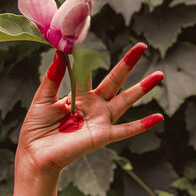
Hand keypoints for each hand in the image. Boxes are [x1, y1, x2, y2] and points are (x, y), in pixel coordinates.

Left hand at [16, 43, 163, 176]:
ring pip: (125, 100)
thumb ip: (53, 78)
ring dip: (143, 88)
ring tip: (160, 74)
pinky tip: (159, 117)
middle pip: (114, 81)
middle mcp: (92, 105)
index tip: (92, 40)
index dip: (88, 57)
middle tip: (142, 46)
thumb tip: (59, 51)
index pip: (87, 72)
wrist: (35, 155)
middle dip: (128, 64)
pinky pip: (125, 130)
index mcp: (78, 95)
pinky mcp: (102, 135)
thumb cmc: (36, 129)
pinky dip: (142, 125)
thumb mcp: (42, 99)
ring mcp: (99, 120)